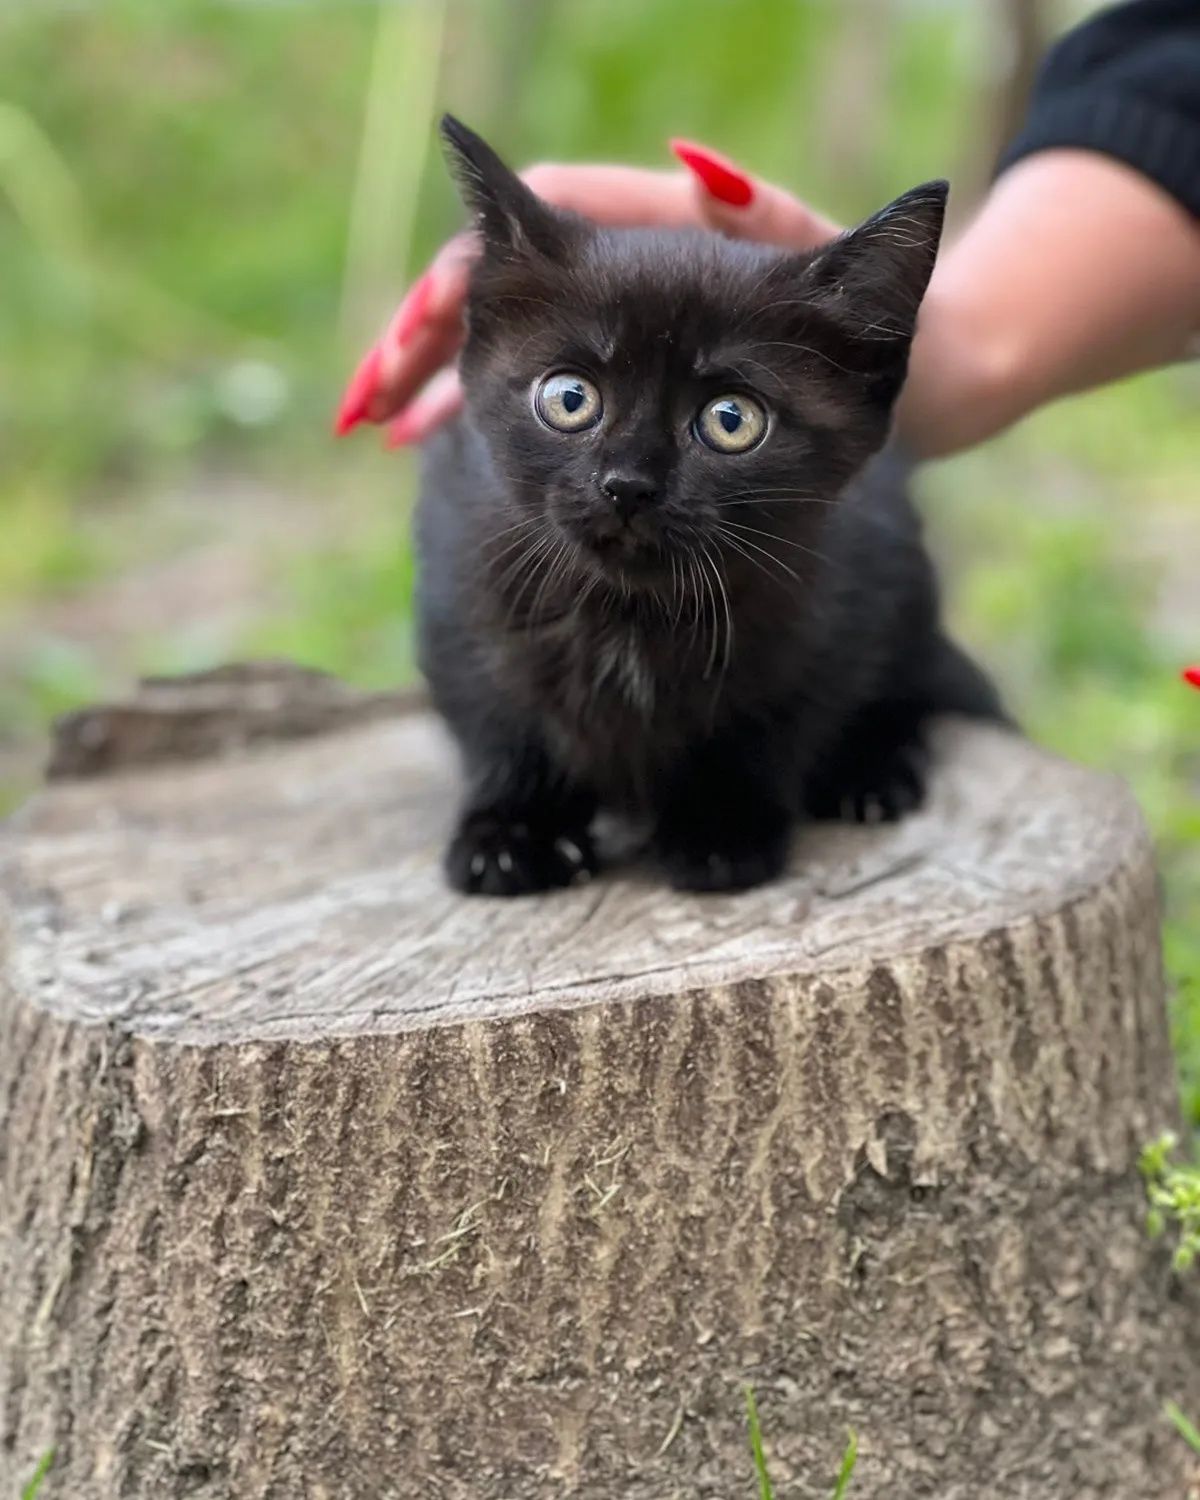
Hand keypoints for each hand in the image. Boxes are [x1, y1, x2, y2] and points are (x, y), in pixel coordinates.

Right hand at [333, 140, 840, 446]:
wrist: (915, 380)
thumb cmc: (881, 329)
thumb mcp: (827, 279)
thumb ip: (767, 226)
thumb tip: (693, 163)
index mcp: (667, 227)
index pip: (546, 216)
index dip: (479, 261)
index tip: (427, 318)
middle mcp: (632, 267)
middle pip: (502, 282)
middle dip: (428, 340)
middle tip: (373, 405)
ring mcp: (623, 326)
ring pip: (507, 343)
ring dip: (440, 382)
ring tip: (389, 431)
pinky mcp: (626, 379)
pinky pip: (534, 392)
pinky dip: (479, 412)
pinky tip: (435, 439)